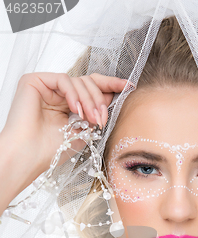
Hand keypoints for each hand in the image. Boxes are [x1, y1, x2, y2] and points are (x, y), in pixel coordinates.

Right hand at [1, 72, 128, 197]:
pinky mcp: (34, 81)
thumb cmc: (50, 150)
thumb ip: (95, 114)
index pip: (91, 88)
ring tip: (91, 119)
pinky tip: (76, 110)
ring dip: (89, 100)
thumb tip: (113, 97)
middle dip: (100, 99)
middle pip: (87, 82)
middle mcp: (56, 93)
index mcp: (67, 104)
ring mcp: (46, 86)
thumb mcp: (82, 131)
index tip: (128, 87)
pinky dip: (74, 94)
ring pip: (78, 81)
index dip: (110, 86)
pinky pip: (63, 79)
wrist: (28, 157)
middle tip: (102, 118)